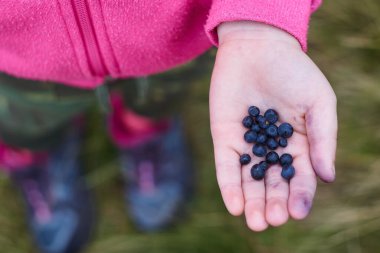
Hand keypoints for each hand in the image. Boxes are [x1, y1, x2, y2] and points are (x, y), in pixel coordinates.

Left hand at [209, 21, 336, 230]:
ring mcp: (247, 145)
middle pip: (272, 184)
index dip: (299, 195)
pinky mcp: (225, 138)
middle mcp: (271, 149)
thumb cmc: (293, 71)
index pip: (299, 177)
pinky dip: (229, 185)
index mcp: (297, 144)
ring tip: (255, 221)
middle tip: (272, 220)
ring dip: (251, 202)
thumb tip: (327, 178)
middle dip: (273, 203)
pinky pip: (226, 166)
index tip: (297, 212)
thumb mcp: (318, 102)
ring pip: (249, 180)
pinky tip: (234, 204)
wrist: (257, 47)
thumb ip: (323, 139)